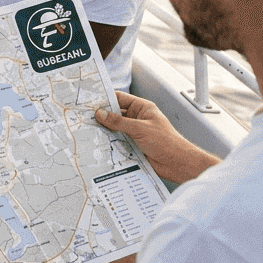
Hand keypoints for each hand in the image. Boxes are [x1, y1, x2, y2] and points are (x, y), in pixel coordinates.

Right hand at [94, 91, 219, 184]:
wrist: (177, 164)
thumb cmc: (167, 142)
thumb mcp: (140, 129)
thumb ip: (119, 122)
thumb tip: (101, 114)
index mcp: (142, 108)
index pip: (120, 98)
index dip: (105, 99)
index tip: (90, 102)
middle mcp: (137, 118)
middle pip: (114, 114)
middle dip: (102, 116)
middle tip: (85, 118)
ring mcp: (133, 132)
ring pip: (114, 128)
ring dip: (104, 130)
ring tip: (88, 130)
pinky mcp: (131, 145)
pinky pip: (116, 141)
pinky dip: (108, 142)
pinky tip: (97, 143)